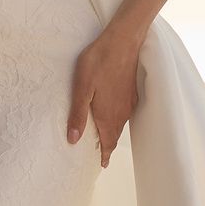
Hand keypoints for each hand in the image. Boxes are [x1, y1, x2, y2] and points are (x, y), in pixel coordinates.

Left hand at [66, 18, 145, 167]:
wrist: (123, 41)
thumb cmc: (98, 62)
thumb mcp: (81, 88)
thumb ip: (78, 114)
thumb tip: (73, 140)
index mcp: (108, 115)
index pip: (108, 142)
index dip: (104, 155)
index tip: (102, 165)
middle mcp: (121, 112)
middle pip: (115, 135)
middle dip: (108, 146)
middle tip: (101, 154)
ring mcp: (128, 101)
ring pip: (121, 124)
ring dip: (114, 133)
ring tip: (105, 137)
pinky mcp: (131, 91)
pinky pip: (125, 112)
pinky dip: (119, 119)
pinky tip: (113, 114)